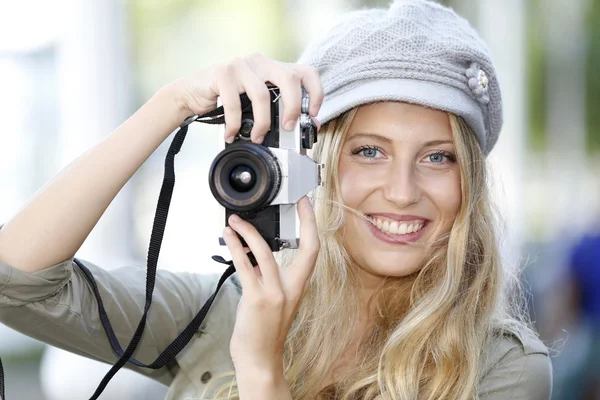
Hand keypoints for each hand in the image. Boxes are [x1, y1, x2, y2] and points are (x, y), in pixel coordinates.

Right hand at [170, 53, 323, 143]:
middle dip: (293, 108)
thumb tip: (308, 124)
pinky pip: (235, 103)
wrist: (191, 93)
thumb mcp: (257, 104)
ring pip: (262, 94)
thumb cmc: (227, 99)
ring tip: (257, 138)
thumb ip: (280, 109)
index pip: (306, 72)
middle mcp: (260, 62)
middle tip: (287, 128)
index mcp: (273, 67)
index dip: (316, 92)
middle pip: (289, 79)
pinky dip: (234, 124)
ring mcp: (241, 65)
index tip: (313, 114)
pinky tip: (231, 134)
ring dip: (263, 123)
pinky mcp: (222, 73)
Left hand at [224, 196, 319, 374]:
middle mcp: (291, 288)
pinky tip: (228, 237)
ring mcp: (275, 293)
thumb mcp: (274, 301)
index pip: (313, 251)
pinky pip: (245, 266)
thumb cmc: (264, 332)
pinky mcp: (257, 298)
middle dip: (304, 220)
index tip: (308, 205)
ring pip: (266, 252)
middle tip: (297, 199)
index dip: (312, 226)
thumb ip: (268, 278)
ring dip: (249, 232)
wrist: (260, 359)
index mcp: (298, 286)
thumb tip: (254, 257)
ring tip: (235, 220)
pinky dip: (236, 247)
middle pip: (305, 248)